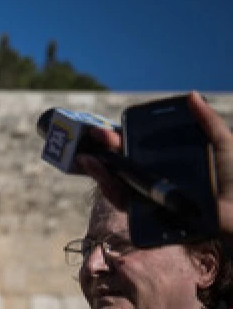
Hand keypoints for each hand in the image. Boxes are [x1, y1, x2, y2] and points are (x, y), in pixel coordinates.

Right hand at [81, 92, 232, 235]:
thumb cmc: (232, 179)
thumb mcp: (222, 144)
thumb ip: (207, 121)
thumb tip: (192, 95)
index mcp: (165, 161)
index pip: (136, 147)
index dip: (119, 137)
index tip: (107, 127)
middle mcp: (153, 178)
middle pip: (121, 163)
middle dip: (105, 149)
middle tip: (96, 135)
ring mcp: (148, 196)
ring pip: (115, 182)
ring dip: (99, 170)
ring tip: (89, 157)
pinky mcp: (146, 214)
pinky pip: (123, 202)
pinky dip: (109, 190)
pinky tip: (105, 179)